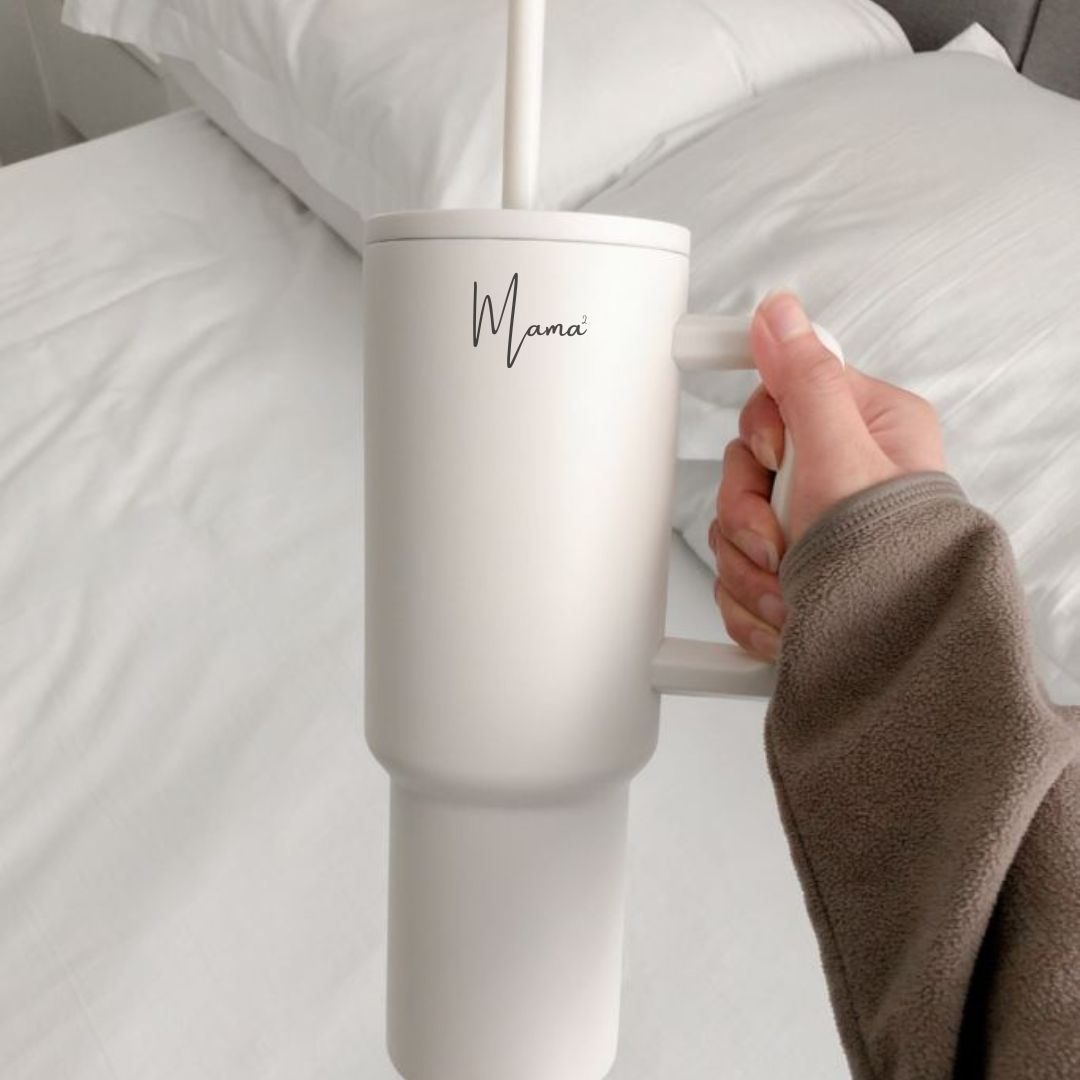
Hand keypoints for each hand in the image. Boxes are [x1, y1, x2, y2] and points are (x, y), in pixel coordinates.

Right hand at [709, 291, 945, 659]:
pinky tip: (785, 612)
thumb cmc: (890, 561)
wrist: (889, 658)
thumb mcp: (844, 456)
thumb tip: (781, 313)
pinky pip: (735, 570)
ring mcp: (808, 528)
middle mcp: (838, 475)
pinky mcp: (786, 572)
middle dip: (750, 514)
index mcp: (865, 430)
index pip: (784, 392)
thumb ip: (806, 380)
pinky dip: (751, 599)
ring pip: (733, 525)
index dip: (762, 421)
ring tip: (791, 588)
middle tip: (780, 539)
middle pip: (745, 466)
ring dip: (751, 565)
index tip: (734, 408)